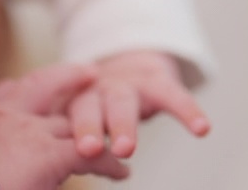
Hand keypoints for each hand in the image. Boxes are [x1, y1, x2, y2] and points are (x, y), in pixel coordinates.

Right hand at [0, 63, 129, 189]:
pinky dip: (107, 163)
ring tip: (118, 126)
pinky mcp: (50, 156)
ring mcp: (31, 132)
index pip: (5, 92)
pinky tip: (121, 173)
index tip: (32, 86)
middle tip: (88, 72)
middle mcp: (8, 115)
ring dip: (97, 124)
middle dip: (67, 77)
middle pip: (43, 86)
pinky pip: (89, 154)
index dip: (23, 88)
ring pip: (73, 119)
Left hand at [68, 50, 209, 158]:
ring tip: (124, 149)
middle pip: (86, 105)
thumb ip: (62, 156)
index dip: (60, 138)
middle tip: (88, 149)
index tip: (63, 157)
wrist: (127, 70)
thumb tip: (46, 186)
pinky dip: (186, 110)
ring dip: (122, 123)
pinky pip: (172, 95)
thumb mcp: (73, 132)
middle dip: (87, 126)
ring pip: (121, 99)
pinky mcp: (155, 82)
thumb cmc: (93, 115)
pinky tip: (202, 129)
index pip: (61, 122)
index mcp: (68, 105)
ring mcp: (123, 84)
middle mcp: (93, 91)